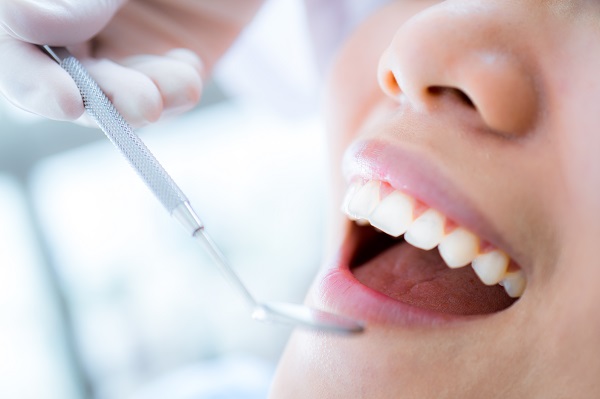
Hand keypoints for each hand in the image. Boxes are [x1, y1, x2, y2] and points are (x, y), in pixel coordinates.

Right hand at [0, 0, 262, 126]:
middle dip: (102, 96)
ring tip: (180, 86)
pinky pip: (156, 99)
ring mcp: (118, 43)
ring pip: (108, 97)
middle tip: (143, 104)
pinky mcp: (160, 66)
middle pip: (58, 76)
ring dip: (141, 102)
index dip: (29, 73)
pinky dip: (172, 95)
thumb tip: (23, 22)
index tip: (67, 101)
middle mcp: (75, 16)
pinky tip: (189, 69)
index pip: (14, 33)